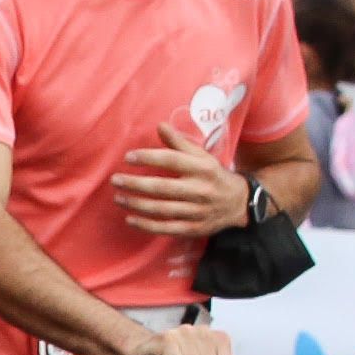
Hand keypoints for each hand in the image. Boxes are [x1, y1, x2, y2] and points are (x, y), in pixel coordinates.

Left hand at [110, 120, 252, 237]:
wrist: (238, 203)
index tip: (128, 157)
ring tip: (118, 198)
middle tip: (115, 180)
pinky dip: (146, 225)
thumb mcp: (202, 156)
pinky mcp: (193, 228)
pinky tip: (130, 219)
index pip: (171, 160)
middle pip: (162, 188)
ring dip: (136, 204)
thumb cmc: (213, 175)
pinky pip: (166, 228)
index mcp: (202, 168)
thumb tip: (160, 125)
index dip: (148, 158)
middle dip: (135, 184)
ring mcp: (197, 211)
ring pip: (161, 209)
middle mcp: (200, 190)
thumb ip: (180, 143)